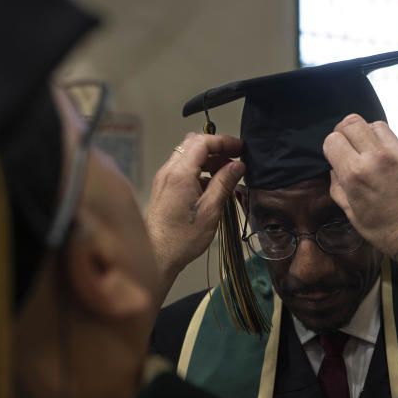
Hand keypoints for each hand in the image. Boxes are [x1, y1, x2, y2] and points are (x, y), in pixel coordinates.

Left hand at [147, 132, 244, 281]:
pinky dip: (198, 170)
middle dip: (216, 148)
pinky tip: (211, 185)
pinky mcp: (163, 188)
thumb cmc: (181, 239)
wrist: (157, 255)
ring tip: (226, 173)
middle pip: (193, 145)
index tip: (239, 147)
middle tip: (235, 158)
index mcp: (180, 174)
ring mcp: (164, 179)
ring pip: (187, 156)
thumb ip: (224, 183)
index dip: (224, 141)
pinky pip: (182, 169)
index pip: (202, 142)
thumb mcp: (210, 210)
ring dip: (208, 160)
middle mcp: (168, 172)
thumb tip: (237, 166)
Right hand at [323, 114, 397, 256]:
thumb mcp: (351, 213)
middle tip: (349, 144)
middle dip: (345, 132)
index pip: (333, 139)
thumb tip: (336, 168)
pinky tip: (390, 165)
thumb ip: (338, 186)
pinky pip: (397, 142)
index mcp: (356, 174)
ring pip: (376, 125)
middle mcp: (377, 158)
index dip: (331, 147)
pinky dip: (389, 148)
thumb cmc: (385, 230)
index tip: (336, 155)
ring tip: (370, 151)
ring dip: (368, 135)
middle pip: (352, 122)